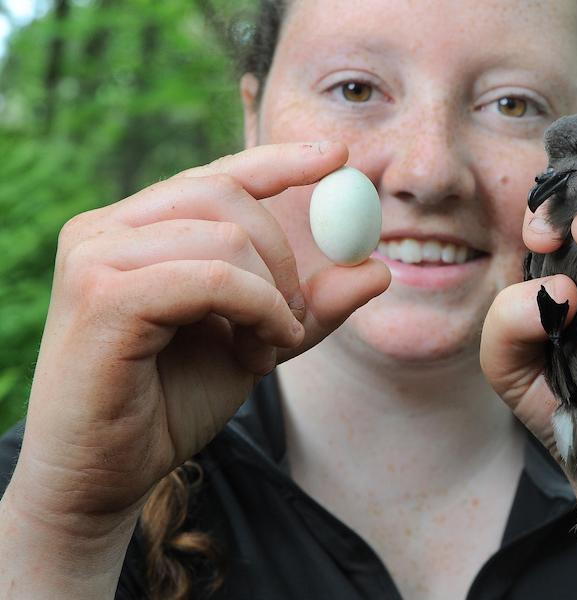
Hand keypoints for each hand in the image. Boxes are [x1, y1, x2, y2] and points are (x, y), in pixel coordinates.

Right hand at [7, 142, 390, 534]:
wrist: (102, 478)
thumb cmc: (169, 406)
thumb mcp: (256, 345)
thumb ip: (309, 306)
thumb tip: (377, 268)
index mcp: (134, 230)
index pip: (215, 176)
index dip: (279, 161)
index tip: (338, 158)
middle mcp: (105, 229)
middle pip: (226, 195)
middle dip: (283, 257)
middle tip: (294, 316)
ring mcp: (95, 256)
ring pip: (226, 236)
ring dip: (269, 297)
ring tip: (263, 350)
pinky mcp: (101, 296)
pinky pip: (214, 277)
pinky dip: (257, 310)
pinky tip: (260, 353)